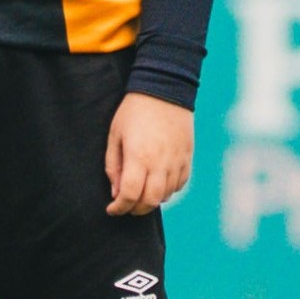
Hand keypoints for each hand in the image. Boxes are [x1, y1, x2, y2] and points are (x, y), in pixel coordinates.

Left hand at [103, 95, 193, 214]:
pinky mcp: (187, 156)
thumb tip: (116, 193)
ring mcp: (177, 161)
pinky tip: (158, 182)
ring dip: (151, 199)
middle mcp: (160, 162)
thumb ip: (113, 166)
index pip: (129, 195)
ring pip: (166, 195)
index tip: (112, 209)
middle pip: (150, 201)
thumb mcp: (115, 135)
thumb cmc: (134, 111)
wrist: (164, 89)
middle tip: (126, 205)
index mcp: (139, 156)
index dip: (119, 208)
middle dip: (135, 209)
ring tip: (141, 192)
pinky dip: (168, 190)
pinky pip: (180, 184)